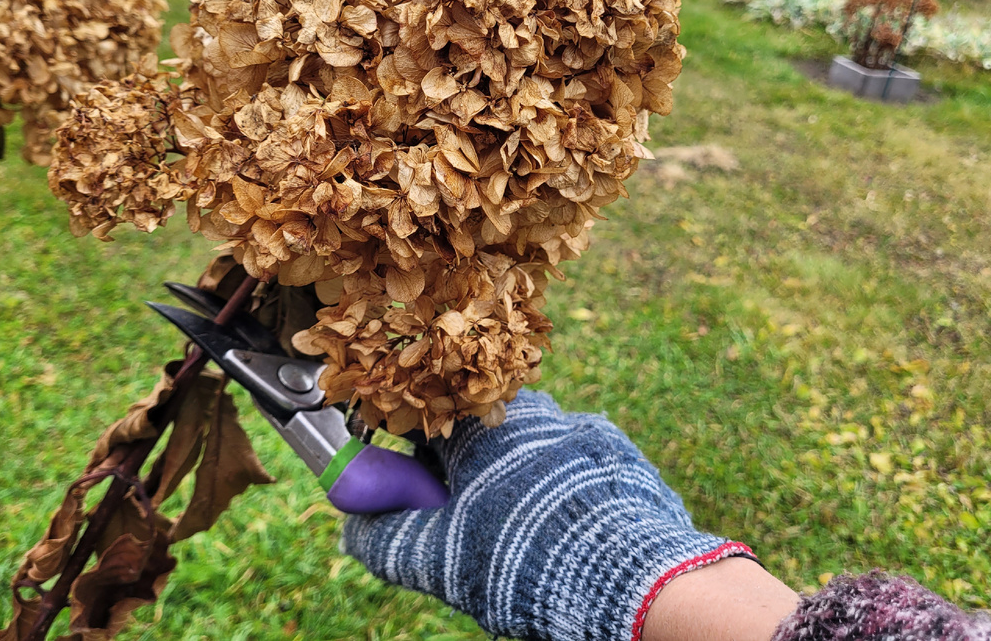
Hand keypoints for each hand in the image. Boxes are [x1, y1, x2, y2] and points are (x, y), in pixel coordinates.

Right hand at [342, 390, 754, 640]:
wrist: (636, 578)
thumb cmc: (525, 558)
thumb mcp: (439, 558)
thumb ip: (386, 538)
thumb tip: (354, 528)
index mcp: (481, 425)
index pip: (425, 427)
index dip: (409, 468)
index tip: (410, 503)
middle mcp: (533, 413)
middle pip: (478, 443)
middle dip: (464, 486)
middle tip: (465, 537)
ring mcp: (583, 432)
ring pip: (527, 459)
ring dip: (513, 494)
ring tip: (521, 549)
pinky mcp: (621, 458)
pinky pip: (572, 474)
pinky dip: (560, 502)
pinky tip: (563, 543)